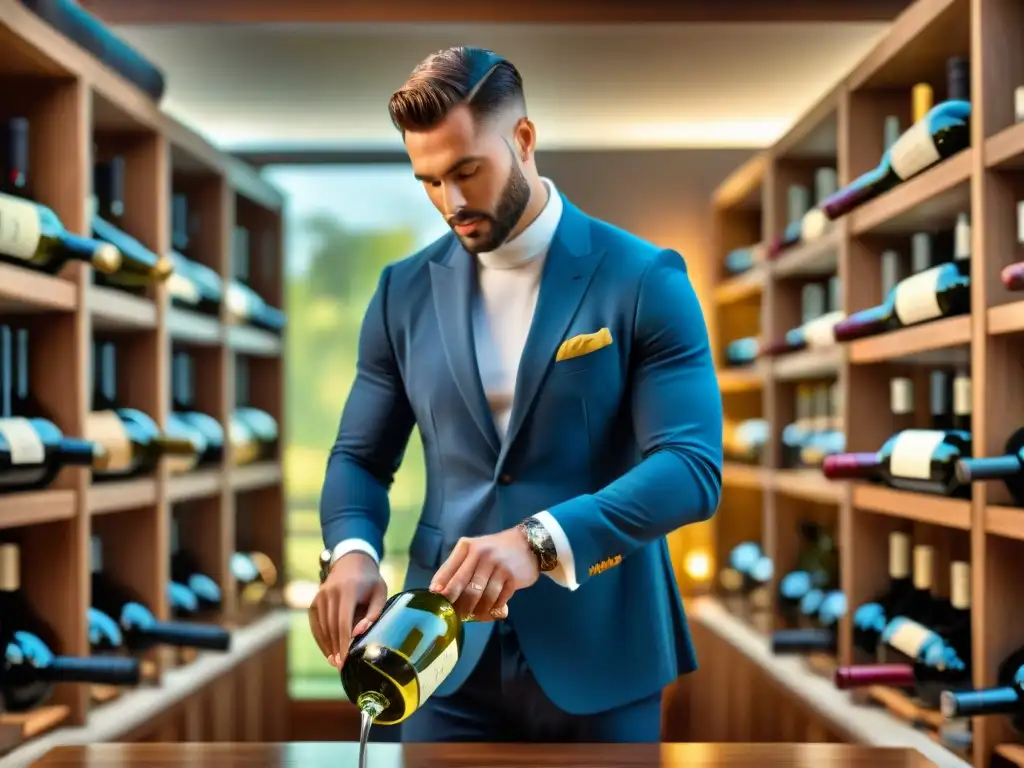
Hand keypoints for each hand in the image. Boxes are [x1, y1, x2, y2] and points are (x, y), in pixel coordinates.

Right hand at [308, 552, 387, 668]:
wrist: (351, 562)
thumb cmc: (370, 581)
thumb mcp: (380, 592)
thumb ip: (374, 612)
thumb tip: (359, 633)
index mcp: (348, 590)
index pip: (343, 622)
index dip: (344, 643)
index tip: (346, 660)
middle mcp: (330, 593)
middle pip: (331, 627)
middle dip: (336, 648)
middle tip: (342, 666)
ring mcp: (320, 596)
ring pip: (322, 627)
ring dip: (328, 646)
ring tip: (336, 662)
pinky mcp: (314, 601)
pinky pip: (316, 624)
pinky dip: (321, 639)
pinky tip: (328, 651)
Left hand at [430, 527, 539, 620]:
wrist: (528, 544)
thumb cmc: (494, 550)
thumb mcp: (473, 551)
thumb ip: (456, 567)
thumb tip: (436, 590)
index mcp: (467, 547)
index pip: (450, 572)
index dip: (443, 591)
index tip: (439, 604)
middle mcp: (482, 554)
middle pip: (466, 588)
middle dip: (460, 606)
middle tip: (457, 616)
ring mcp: (498, 566)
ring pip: (483, 597)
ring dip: (478, 610)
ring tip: (474, 615)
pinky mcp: (512, 578)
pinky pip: (499, 600)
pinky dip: (493, 608)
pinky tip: (490, 609)